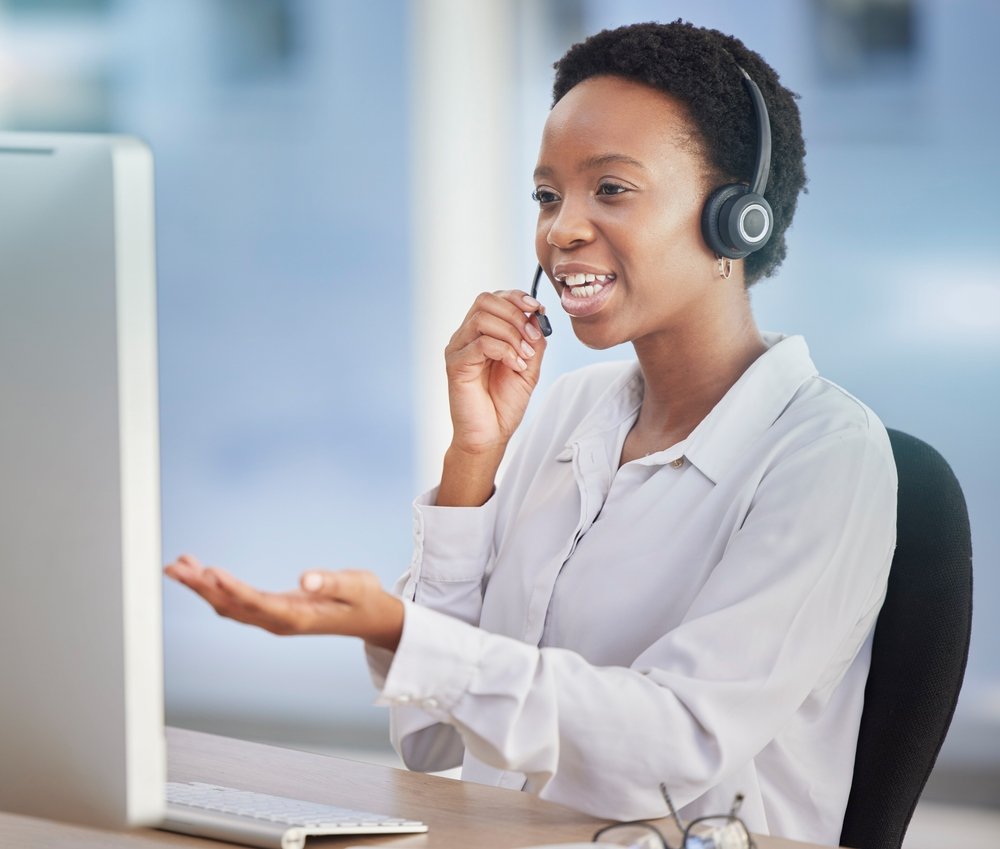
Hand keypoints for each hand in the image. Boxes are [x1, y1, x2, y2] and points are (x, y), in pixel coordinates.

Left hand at [164, 554, 403, 650]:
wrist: (369, 617)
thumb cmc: (364, 598)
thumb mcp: (356, 585)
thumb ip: (332, 582)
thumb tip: (306, 579)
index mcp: (296, 616)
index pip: (256, 603)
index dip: (232, 589)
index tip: (210, 572)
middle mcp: (278, 621)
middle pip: (231, 607)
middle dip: (201, 588)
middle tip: (175, 568)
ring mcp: (272, 619)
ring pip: (228, 607)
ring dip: (201, 588)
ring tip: (177, 566)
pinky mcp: (270, 612)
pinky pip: (235, 603)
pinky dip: (214, 588)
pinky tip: (201, 574)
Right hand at [444, 290, 546, 456]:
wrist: (489, 435)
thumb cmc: (504, 404)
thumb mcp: (529, 366)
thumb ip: (533, 340)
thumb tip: (537, 314)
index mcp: (481, 333)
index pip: (494, 298)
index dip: (517, 297)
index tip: (538, 310)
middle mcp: (466, 336)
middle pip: (485, 300)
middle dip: (515, 313)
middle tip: (532, 336)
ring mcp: (458, 349)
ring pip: (482, 318)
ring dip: (511, 333)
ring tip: (524, 355)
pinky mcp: (455, 365)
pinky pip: (480, 344)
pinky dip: (504, 350)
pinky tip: (516, 366)